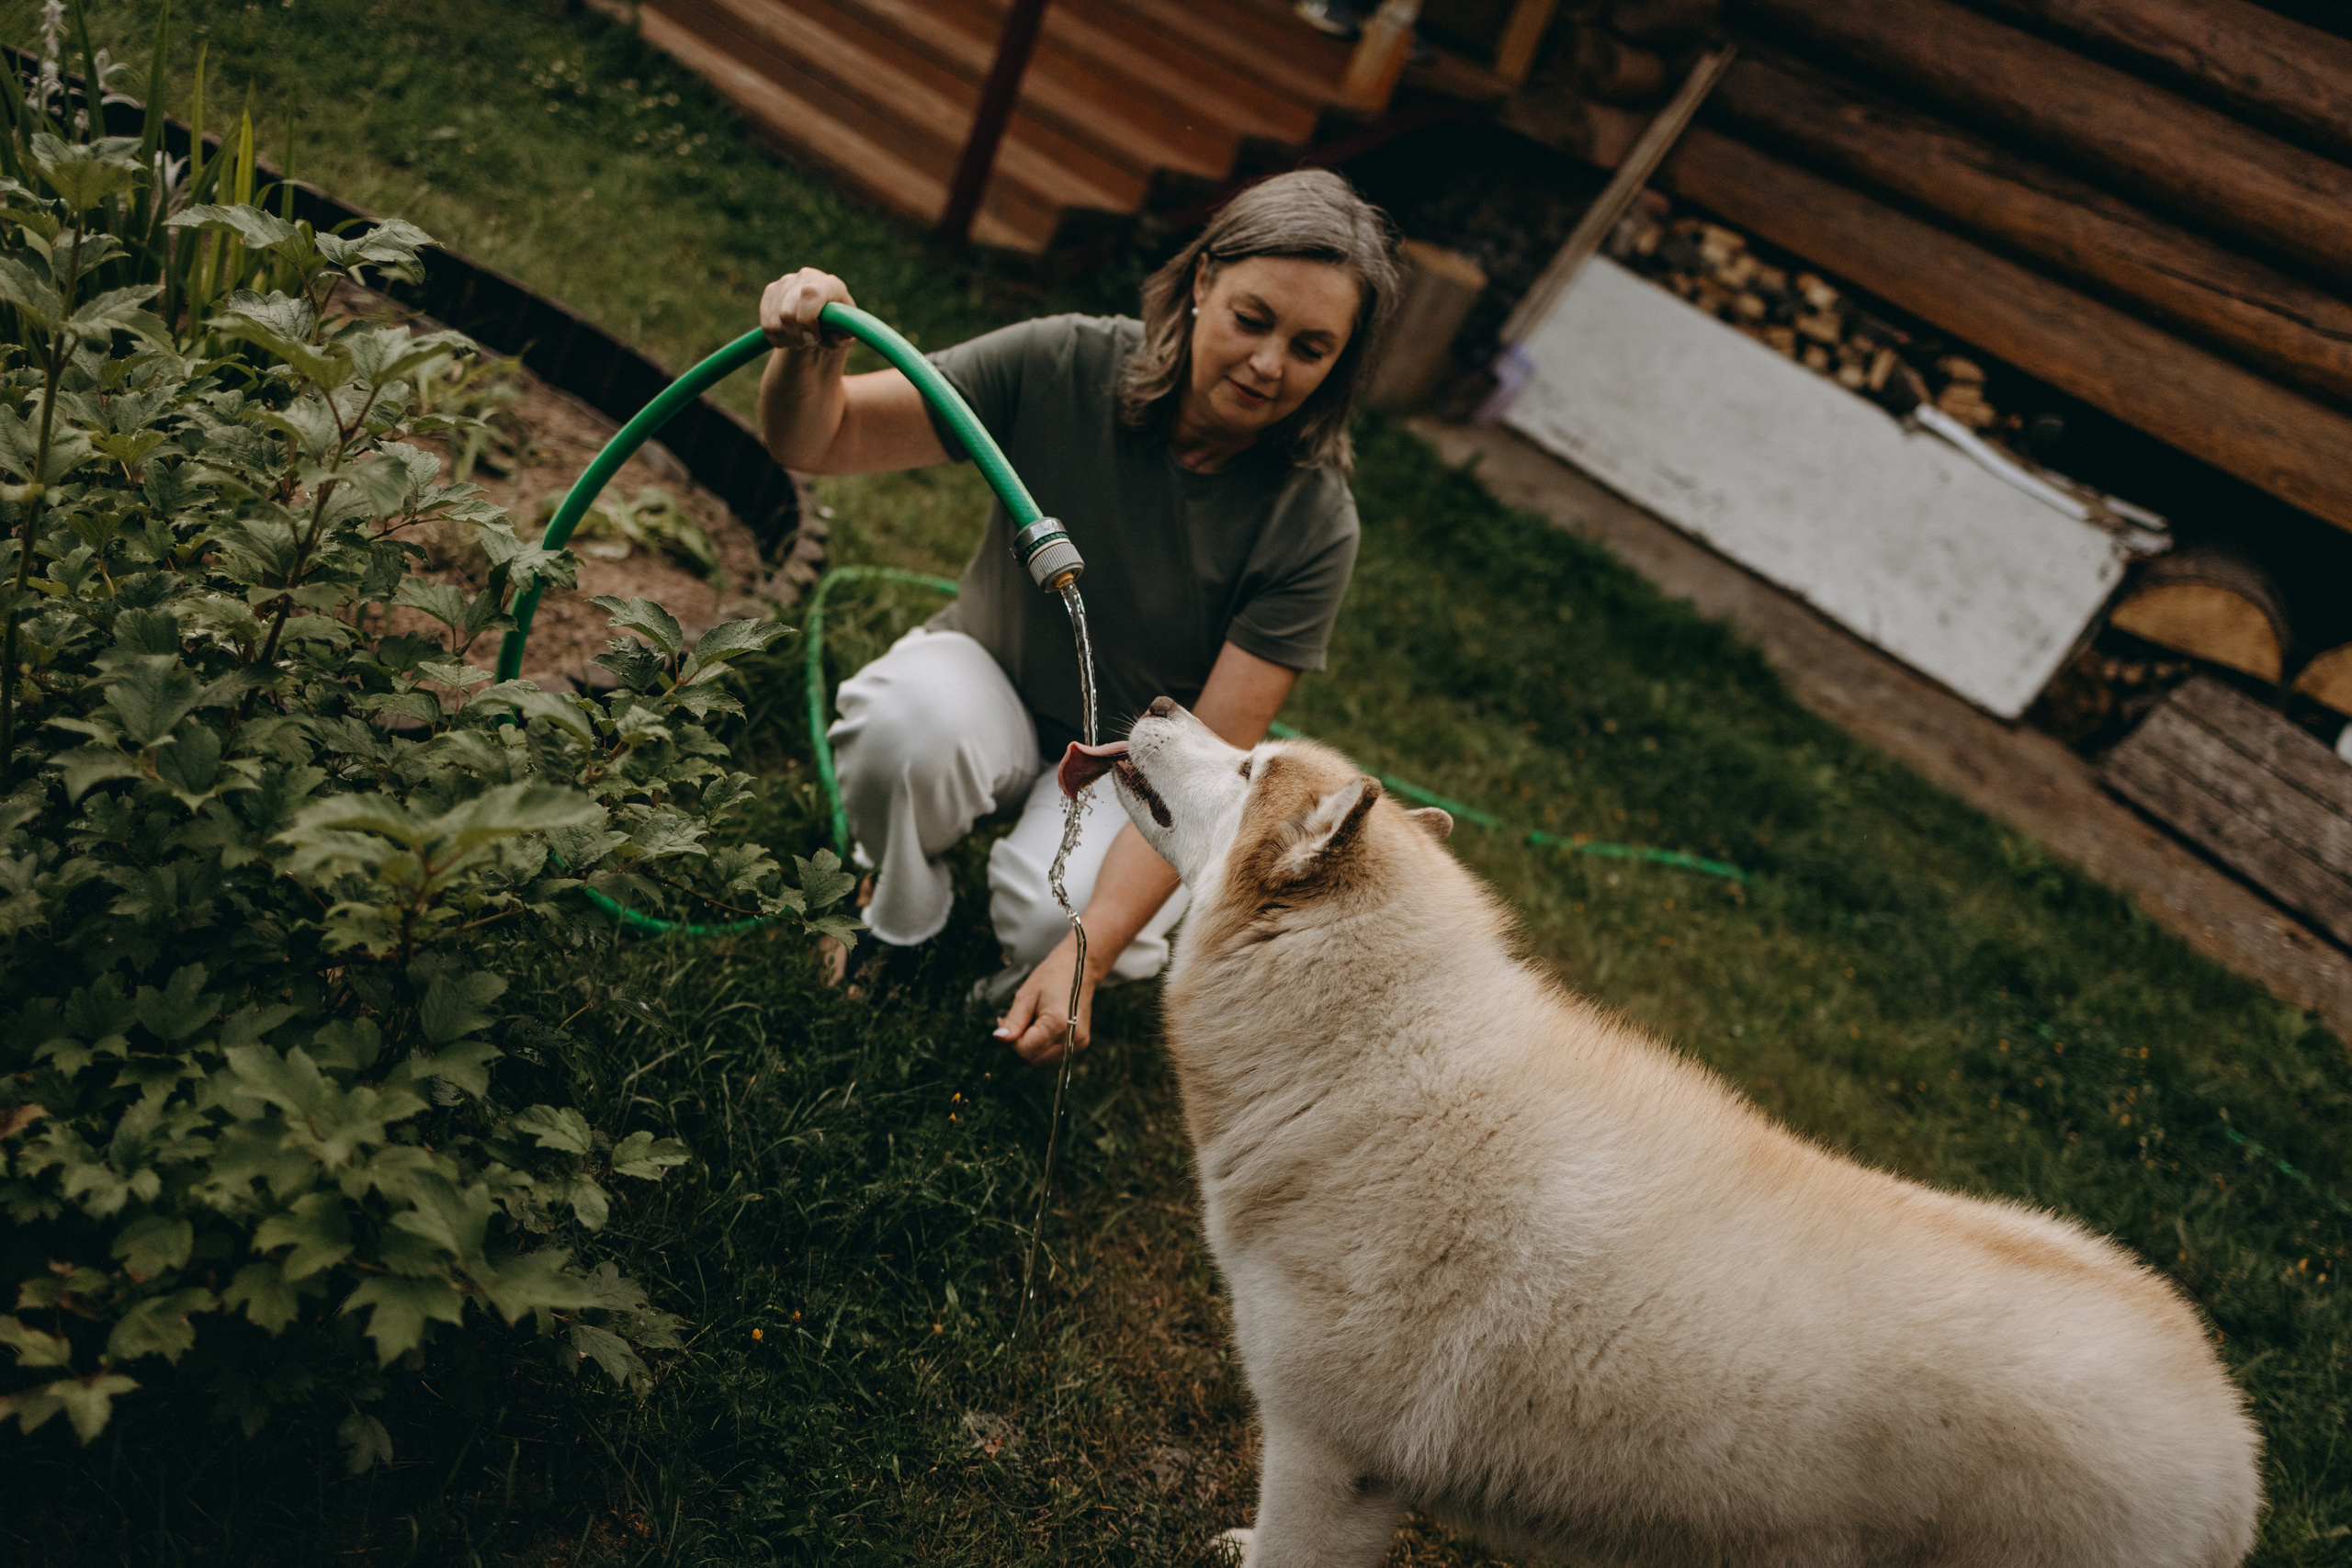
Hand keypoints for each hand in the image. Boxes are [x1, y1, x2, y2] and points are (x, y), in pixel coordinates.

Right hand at [759, 267, 853, 352]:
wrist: (821, 319)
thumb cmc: (836, 327)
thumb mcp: (845, 334)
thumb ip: (843, 337)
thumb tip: (838, 337)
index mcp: (829, 284)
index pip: (810, 295)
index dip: (808, 320)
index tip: (815, 337)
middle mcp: (806, 277)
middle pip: (787, 313)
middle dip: (797, 337)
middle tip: (808, 343)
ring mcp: (785, 282)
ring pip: (774, 323)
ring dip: (787, 340)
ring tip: (800, 340)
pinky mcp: (771, 291)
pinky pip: (766, 325)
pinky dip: (776, 338)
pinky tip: (788, 337)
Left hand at [995, 927, 1099, 1065]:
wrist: (1081, 968)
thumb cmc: (1052, 977)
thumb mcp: (1026, 995)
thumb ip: (1013, 1021)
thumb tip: (999, 1038)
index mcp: (1059, 1024)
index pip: (1025, 1050)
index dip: (1012, 1039)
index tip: (1008, 1021)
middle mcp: (1072, 1038)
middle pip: (1033, 1059)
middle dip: (1021, 1044)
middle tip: (1020, 1019)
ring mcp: (1079, 1043)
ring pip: (1042, 1060)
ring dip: (1032, 1046)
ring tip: (1033, 1021)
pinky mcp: (1081, 1044)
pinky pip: (1052, 1056)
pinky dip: (1043, 1046)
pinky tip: (1044, 1027)